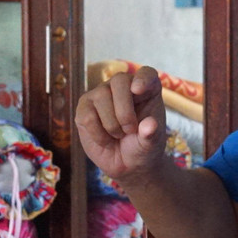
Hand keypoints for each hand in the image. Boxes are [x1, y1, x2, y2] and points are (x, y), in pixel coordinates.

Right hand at [74, 66, 166, 180]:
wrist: (126, 164)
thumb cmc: (142, 147)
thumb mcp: (151, 144)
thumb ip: (152, 135)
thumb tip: (150, 125)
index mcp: (147, 90)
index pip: (146, 73)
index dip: (142, 78)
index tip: (138, 90)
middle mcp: (123, 86)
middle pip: (119, 81)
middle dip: (124, 110)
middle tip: (130, 130)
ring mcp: (102, 94)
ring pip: (101, 96)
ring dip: (111, 124)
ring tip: (118, 136)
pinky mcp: (85, 107)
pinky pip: (87, 115)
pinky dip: (98, 133)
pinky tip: (105, 140)